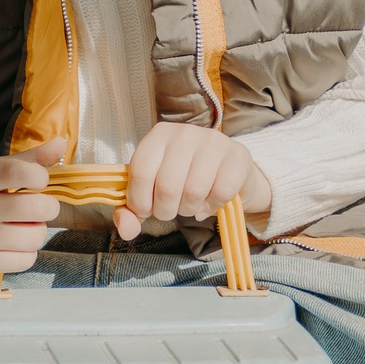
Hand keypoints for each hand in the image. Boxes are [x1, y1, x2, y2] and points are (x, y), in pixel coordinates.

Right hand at [0, 140, 65, 276]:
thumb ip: (25, 160)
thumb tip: (61, 144)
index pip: (17, 172)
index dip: (39, 176)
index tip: (37, 181)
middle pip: (37, 209)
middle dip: (47, 207)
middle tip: (36, 206)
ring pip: (35, 238)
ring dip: (36, 231)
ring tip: (21, 225)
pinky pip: (25, 261)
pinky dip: (26, 252)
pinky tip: (12, 243)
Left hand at [116, 121, 271, 239]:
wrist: (228, 172)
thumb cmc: (185, 180)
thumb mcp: (153, 191)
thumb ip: (132, 211)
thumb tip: (125, 231)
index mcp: (159, 135)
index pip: (140, 171)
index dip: (140, 201)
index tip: (146, 210)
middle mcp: (185, 132)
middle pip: (167, 185)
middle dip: (166, 210)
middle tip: (171, 211)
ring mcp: (214, 141)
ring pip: (194, 191)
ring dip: (189, 210)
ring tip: (189, 207)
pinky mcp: (238, 155)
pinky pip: (221, 193)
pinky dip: (212, 207)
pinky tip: (208, 204)